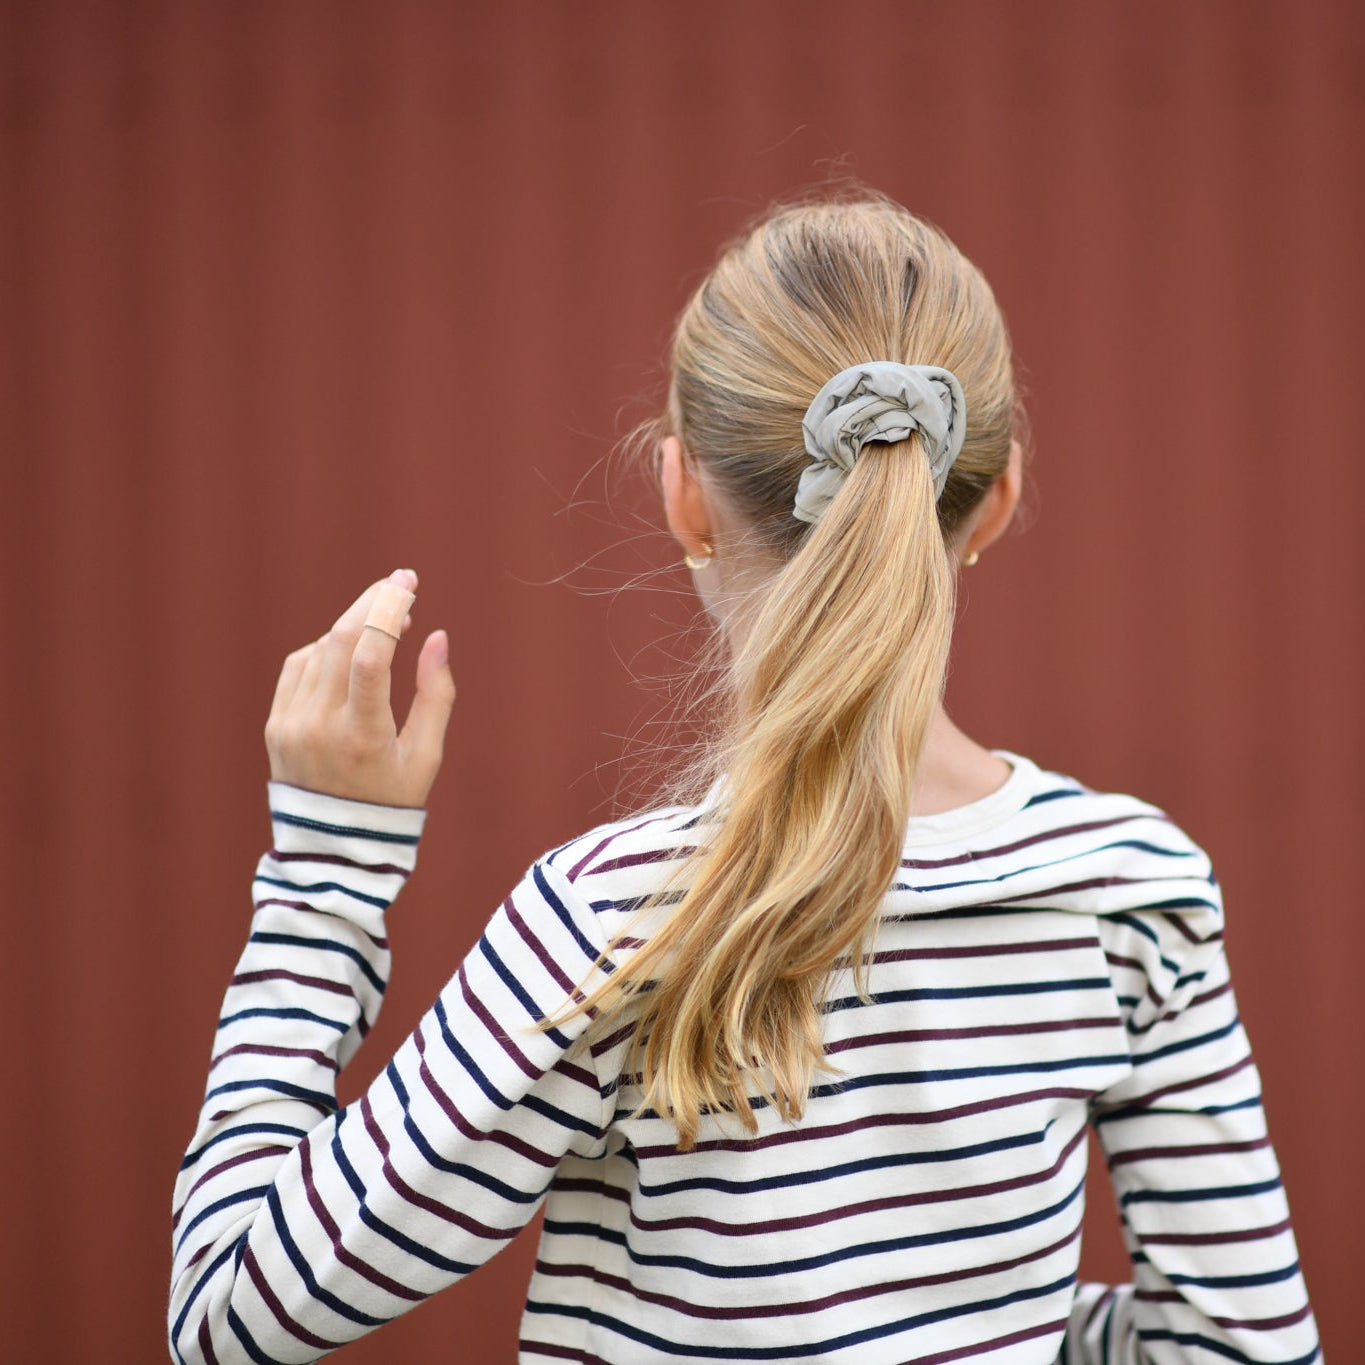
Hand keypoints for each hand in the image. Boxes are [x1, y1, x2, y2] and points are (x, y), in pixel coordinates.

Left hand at [264, 569, 455, 807]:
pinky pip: (300, 666)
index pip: (371, 656)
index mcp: (363, 737)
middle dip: (373, 602)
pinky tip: (352, 650)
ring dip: (355, 626)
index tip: (409, 584)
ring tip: (388, 624)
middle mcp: (320, 727)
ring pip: (322, 649)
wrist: (334, 850)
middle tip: (401, 583)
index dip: (389, 609)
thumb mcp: (427, 757)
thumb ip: (437, 695)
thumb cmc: (393, 803)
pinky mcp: (277, 725)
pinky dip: (327, 648)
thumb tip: (437, 636)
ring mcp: (292, 725)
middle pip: (342, 639)